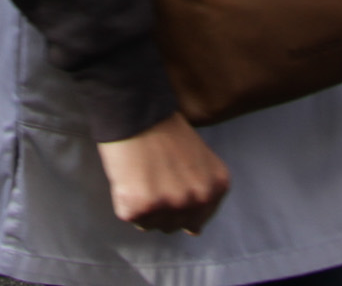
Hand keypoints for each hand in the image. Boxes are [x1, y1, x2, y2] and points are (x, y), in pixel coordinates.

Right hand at [96, 113, 229, 233]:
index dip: (178, 204)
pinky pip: (130, 217)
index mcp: (216, 187)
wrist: (136, 109)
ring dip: (143, 206)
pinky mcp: (140, 207)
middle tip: (152, 177)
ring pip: (150, 225)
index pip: (197, 220)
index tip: (167, 183)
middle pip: (173, 226)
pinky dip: (125, 200)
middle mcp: (197, 199)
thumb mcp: (200, 159)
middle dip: (161, 207)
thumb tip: (194, 231)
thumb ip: (202, 192)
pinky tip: (129, 176)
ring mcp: (169, 205)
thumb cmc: (165, 129)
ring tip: (141, 175)